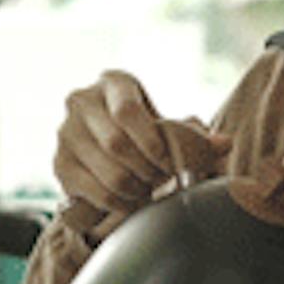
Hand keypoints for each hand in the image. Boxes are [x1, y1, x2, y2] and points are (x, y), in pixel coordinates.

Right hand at [52, 71, 224, 218]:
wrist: (103, 149)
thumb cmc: (143, 132)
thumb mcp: (166, 127)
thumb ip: (195, 135)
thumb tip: (224, 144)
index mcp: (113, 82)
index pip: (128, 110)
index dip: (152, 141)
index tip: (168, 162)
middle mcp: (81, 101)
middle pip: (116, 143)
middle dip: (146, 168)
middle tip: (162, 180)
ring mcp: (65, 132)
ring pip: (106, 170)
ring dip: (135, 188)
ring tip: (148, 191)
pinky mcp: (59, 163)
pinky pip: (92, 190)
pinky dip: (117, 202)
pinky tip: (131, 201)